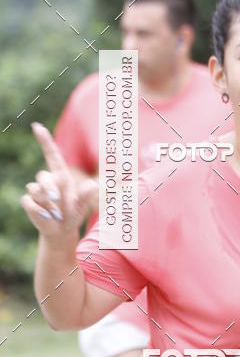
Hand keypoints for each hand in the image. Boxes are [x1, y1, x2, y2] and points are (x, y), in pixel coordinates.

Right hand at [21, 123, 97, 238]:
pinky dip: (38, 211)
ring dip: (45, 202)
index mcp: (60, 175)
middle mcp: (47, 181)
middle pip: (42, 176)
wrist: (61, 230)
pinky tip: (47, 216)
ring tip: (55, 213)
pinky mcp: (29, 203)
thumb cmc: (74, 212)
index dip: (45, 140)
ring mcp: (36, 191)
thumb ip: (87, 195)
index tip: (37, 126)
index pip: (52, 154)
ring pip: (34, 189)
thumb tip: (93, 185)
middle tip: (57, 199)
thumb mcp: (83, 204)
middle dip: (48, 187)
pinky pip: (28, 202)